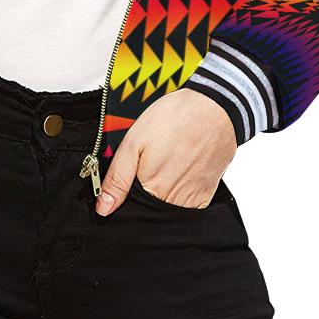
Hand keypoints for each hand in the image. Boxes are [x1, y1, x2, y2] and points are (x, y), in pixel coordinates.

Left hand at [95, 87, 236, 214]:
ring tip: (166, 163)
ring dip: (163, 193)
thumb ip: (118, 178)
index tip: (128, 178)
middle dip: (145, 192)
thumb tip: (104, 207)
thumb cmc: (174, 119)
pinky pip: (188, 205)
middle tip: (151, 163)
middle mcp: (173, 201)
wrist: (214, 108)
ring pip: (168, 209)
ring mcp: (192, 200)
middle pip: (151, 209)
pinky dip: (181, 192)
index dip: (125, 195)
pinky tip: (180, 169)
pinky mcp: (207, 194)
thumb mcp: (134, 142)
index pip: (131, 208)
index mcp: (152, 190)